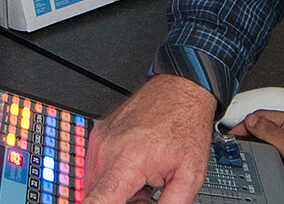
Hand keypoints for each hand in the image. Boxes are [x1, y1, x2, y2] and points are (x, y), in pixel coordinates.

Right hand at [86, 74, 217, 203]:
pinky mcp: (98, 134)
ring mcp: (99, 140)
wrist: (181, 90)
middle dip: (120, 201)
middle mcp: (106, 149)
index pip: (94, 202)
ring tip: (145, 179)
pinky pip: (96, 166)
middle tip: (146, 193)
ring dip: (116, 190)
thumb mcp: (189, 177)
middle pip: (96, 196)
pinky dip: (113, 174)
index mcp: (126, 162)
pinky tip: (137, 166)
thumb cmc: (185, 127)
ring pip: (95, 183)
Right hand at [233, 110, 283, 203]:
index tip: (234, 132)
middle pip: (260, 127)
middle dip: (248, 134)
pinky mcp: (283, 159)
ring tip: (243, 150)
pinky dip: (258, 156)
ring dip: (253, 146)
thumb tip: (252, 120)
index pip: (263, 115)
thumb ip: (272, 133)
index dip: (247, 123)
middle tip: (234, 142)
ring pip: (261, 141)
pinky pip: (265, 154)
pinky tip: (255, 160)